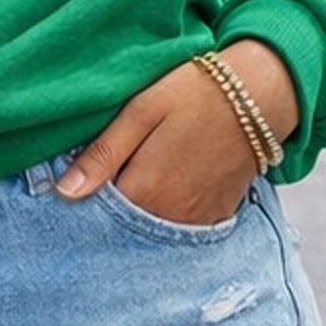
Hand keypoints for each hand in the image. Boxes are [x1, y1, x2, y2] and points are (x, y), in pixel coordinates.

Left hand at [57, 41, 299, 225]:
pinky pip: (182, 230)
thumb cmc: (196, 91)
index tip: (79, 190)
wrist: (262, 92)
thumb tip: (63, 194)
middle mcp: (171, 216)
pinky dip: (167, 219)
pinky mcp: (218, 216)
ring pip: (153, 234)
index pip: (98, 219)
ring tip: (137, 186)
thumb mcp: (142, 110)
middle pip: (125, 232)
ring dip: (139, 220)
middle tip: (108, 185)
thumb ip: (103, 154)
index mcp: (146, 189)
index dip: (84, 205)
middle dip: (110, 218)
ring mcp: (198, 220)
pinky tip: (165, 194)